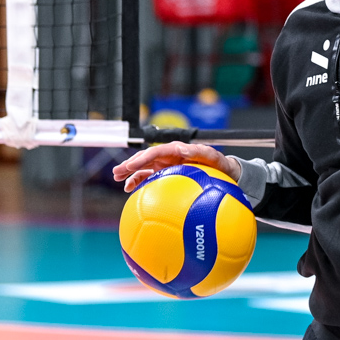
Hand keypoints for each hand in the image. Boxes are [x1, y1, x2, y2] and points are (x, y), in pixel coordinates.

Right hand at [112, 142, 240, 192]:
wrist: (223, 173)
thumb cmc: (219, 164)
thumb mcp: (213, 157)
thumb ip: (200, 152)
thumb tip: (183, 150)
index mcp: (177, 150)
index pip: (156, 152)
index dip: (142, 158)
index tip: (130, 166)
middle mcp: (169, 157)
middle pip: (145, 158)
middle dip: (130, 164)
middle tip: (117, 172)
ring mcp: (165, 166)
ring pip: (143, 168)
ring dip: (129, 173)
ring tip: (117, 179)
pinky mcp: (165, 175)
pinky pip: (148, 178)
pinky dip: (137, 182)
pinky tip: (129, 189)